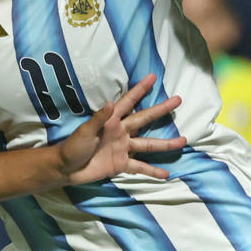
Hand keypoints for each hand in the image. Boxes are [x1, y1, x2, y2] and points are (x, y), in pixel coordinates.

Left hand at [58, 75, 182, 185]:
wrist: (66, 169)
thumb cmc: (73, 146)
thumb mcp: (84, 131)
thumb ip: (99, 118)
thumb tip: (110, 103)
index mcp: (112, 120)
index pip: (128, 102)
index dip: (140, 89)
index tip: (152, 77)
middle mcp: (121, 132)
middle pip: (145, 119)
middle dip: (161, 110)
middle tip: (178, 100)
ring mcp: (123, 148)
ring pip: (148, 144)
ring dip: (165, 144)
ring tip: (183, 141)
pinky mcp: (121, 164)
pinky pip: (140, 167)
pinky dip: (152, 171)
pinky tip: (166, 174)